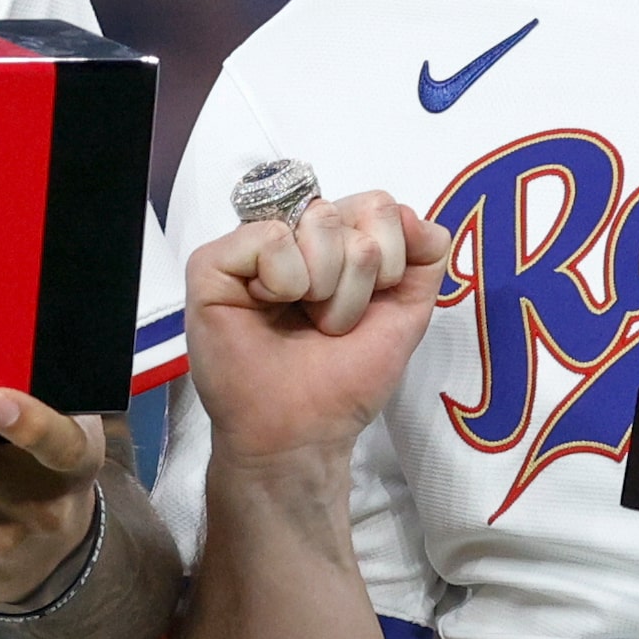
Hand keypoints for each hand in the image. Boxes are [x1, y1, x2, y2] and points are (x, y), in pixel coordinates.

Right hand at [187, 192, 451, 464]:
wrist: (301, 432)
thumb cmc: (343, 379)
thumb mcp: (405, 315)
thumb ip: (424, 259)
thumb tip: (420, 217)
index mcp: (338, 242)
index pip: (380, 206)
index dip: (390, 261)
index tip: (367, 311)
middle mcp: (297, 234)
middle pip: (354, 214)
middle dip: (357, 286)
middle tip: (329, 325)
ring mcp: (254, 244)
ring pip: (318, 222)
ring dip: (325, 290)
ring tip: (303, 323)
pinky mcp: (213, 260)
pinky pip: (271, 238)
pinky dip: (284, 281)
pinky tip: (266, 308)